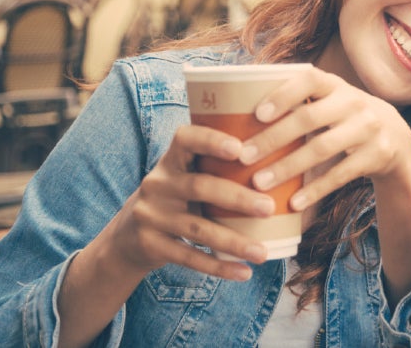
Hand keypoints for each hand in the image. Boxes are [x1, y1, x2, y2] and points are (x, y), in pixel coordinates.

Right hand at [102, 125, 274, 280]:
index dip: (211, 140)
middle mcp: (157, 183)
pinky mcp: (149, 244)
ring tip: (262, 253)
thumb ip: (217, 168)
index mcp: (171, 160)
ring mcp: (151, 215)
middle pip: (200, 187)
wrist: (126, 236)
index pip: (186, 138)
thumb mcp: (185, 176)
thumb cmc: (177, 198)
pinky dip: (218, 267)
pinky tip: (243, 272)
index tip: (240, 148)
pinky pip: (188, 257)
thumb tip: (284, 167)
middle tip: (270, 208)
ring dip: (234, 242)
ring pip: (197, 229)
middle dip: (237, 198)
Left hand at [237, 67, 410, 210]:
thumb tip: (234, 116)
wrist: (396, 137)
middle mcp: (354, 102)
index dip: (283, 94)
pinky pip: (341, 173)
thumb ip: (298, 104)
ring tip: (260, 183)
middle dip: (273, 138)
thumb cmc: (344, 119)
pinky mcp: (376, 154)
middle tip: (243, 157)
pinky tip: (294, 203)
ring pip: (322, 148)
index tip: (256, 114)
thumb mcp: (330, 102)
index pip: (308, 79)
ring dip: (288, 167)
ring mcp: (368, 128)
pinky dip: (316, 189)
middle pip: (309, 118)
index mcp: (335, 85)